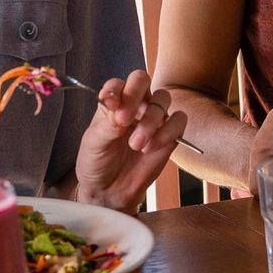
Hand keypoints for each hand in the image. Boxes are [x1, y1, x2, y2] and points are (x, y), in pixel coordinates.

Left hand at [75, 70, 185, 210]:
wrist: (110, 191)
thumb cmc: (98, 163)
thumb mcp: (94, 142)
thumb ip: (106, 124)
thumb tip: (119, 109)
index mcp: (114, 103)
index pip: (119, 83)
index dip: (116, 90)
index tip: (111, 105)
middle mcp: (135, 105)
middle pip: (142, 81)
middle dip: (135, 96)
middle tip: (124, 120)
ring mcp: (154, 118)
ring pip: (162, 99)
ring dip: (150, 119)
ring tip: (136, 144)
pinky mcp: (169, 135)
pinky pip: (178, 121)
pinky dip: (166, 132)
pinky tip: (150, 148)